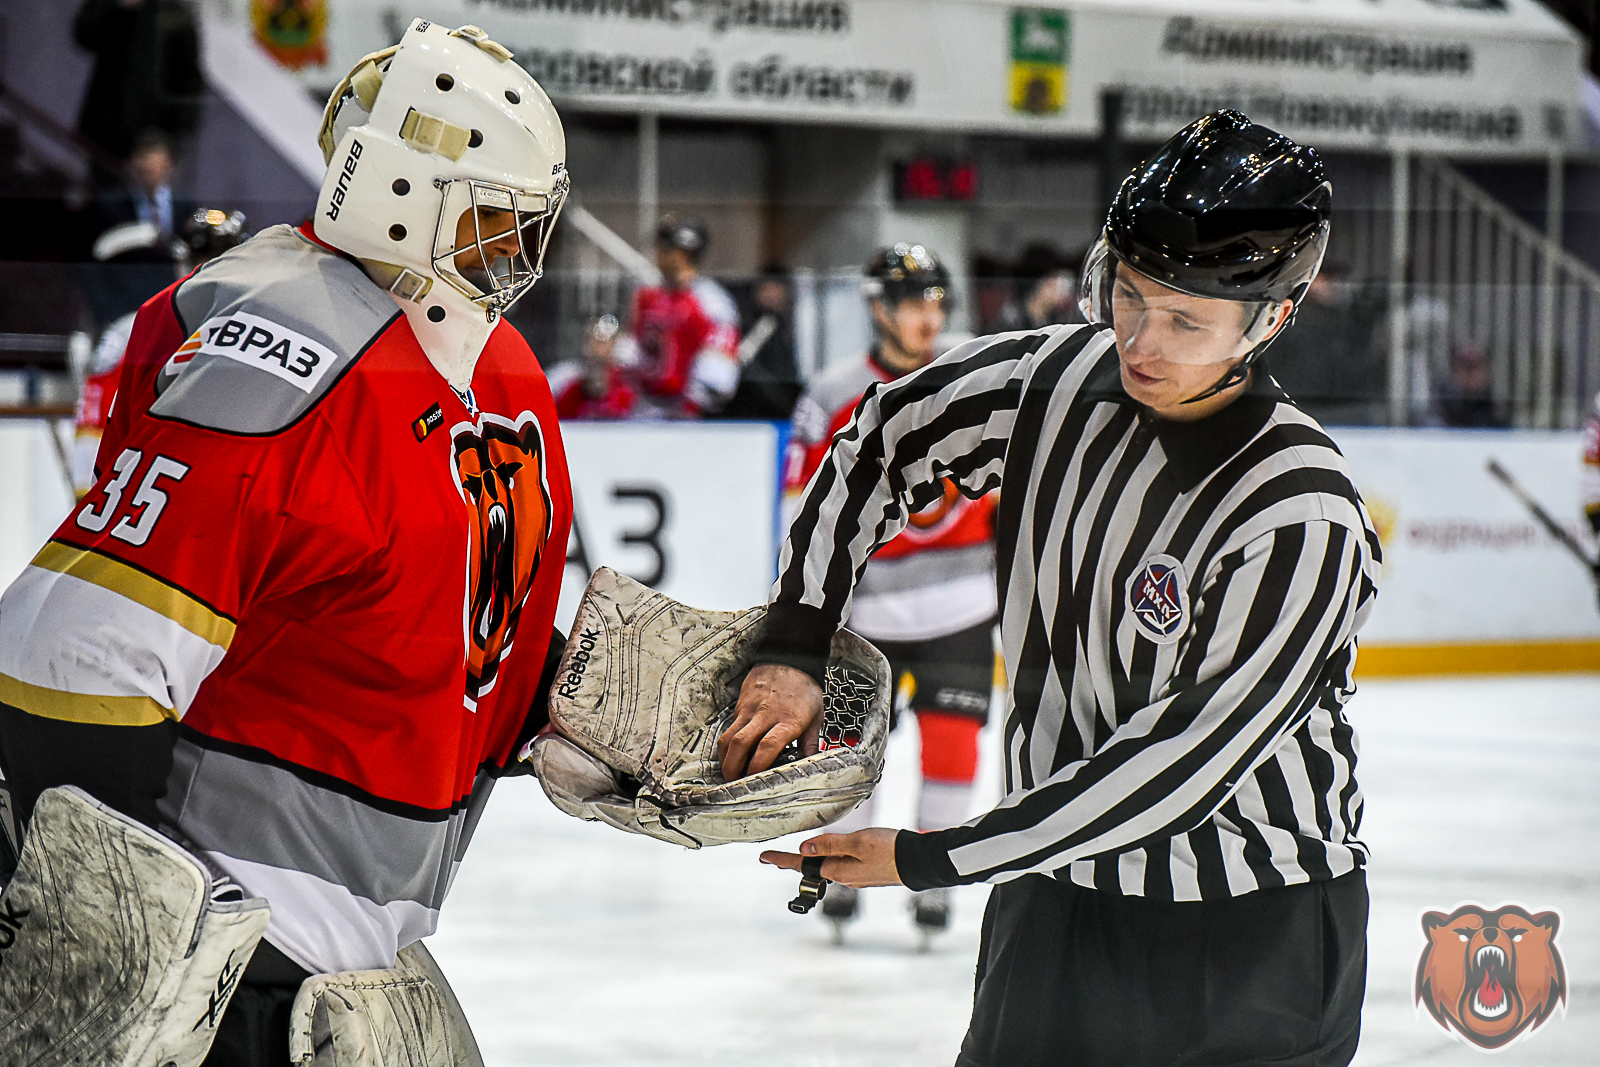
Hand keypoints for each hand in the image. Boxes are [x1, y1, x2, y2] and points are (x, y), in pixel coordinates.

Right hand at [717, 663, 821, 778]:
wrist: (788, 659)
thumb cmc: (804, 689)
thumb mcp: (816, 716)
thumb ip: (810, 743)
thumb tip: (810, 764)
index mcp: (787, 720)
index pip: (768, 746)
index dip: (757, 766)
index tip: (754, 779)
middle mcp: (765, 715)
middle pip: (741, 744)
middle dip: (733, 767)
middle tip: (734, 782)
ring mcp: (750, 710)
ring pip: (728, 737)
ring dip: (725, 758)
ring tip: (729, 771)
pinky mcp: (740, 707)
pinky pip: (729, 728)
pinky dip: (727, 745)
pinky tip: (731, 754)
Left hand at [760, 828, 902, 887]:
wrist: (920, 861)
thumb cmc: (890, 849)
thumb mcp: (857, 842)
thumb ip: (830, 845)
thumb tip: (803, 849)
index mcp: (838, 870)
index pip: (803, 866)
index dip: (781, 860)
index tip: (763, 857)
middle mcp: (845, 877)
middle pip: (813, 868)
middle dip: (793, 863)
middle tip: (774, 858)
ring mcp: (857, 876)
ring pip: (828, 866)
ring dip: (812, 861)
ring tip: (798, 855)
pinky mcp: (868, 873)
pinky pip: (842, 865)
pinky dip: (830, 859)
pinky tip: (831, 854)